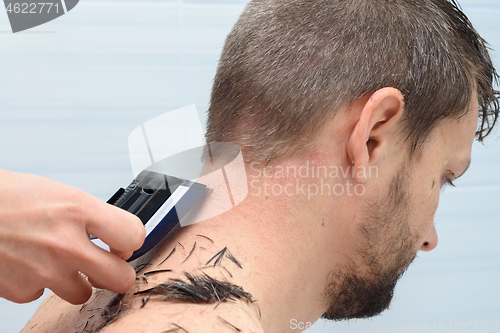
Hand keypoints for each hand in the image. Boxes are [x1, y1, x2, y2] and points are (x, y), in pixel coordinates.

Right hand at [0, 169, 145, 303]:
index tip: (123, 243)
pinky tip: (27, 262)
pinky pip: (43, 295)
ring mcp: (44, 270)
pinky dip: (38, 283)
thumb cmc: (6, 197)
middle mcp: (65, 243)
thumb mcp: (59, 194)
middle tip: (107, 265)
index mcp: (78, 210)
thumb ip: (92, 217)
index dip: (131, 241)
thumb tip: (116, 236)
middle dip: (116, 273)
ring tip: (57, 260)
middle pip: (120, 278)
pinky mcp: (21, 290)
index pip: (134, 235)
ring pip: (83, 293)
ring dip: (75, 280)